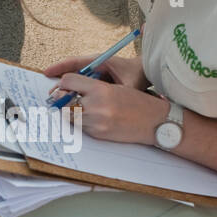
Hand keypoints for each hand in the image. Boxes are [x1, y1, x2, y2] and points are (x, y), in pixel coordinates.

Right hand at [44, 53, 146, 92]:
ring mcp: (96, 73)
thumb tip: (106, 102)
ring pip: (77, 81)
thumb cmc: (137, 74)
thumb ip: (118, 92)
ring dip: (66, 90)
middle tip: (50, 94)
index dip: (60, 68)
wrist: (146, 71)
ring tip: (56, 100)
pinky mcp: (98, 81)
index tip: (47, 72)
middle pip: (73, 73)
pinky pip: (83, 87)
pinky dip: (75, 93)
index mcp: (100, 61)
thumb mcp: (129, 85)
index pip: (75, 63)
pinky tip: (70, 104)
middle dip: (60, 83)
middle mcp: (95, 66)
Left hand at [53, 72, 167, 144]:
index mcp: (100, 89)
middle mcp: (96, 106)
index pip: (68, 81)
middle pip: (63, 101)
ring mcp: (96, 122)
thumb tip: (68, 89)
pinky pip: (81, 127)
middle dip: (62, 100)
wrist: (154, 122)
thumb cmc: (137, 102)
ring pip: (69, 117)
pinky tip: (96, 120)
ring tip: (83, 110)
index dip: (64, 83)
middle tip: (64, 100)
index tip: (64, 86)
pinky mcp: (98, 134)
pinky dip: (83, 123)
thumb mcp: (115, 87)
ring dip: (72, 113)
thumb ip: (92, 87)